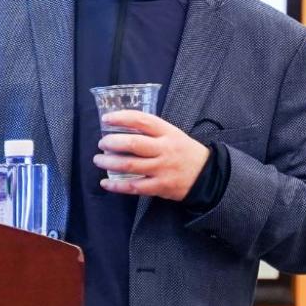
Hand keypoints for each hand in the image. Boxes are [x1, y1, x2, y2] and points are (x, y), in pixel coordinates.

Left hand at [95, 111, 209, 200]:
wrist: (206, 175)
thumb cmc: (185, 152)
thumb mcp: (173, 134)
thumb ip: (152, 131)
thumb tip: (122, 127)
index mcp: (168, 132)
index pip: (142, 120)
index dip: (121, 118)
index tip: (106, 119)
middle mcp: (164, 149)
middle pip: (133, 144)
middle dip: (112, 142)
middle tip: (102, 143)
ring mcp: (162, 169)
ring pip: (130, 165)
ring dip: (110, 163)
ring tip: (99, 160)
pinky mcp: (160, 186)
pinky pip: (134, 186)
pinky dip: (117, 186)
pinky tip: (106, 183)